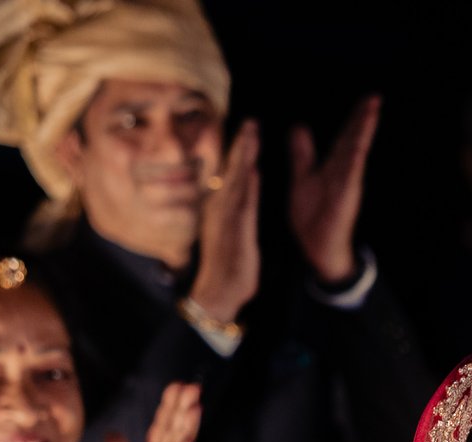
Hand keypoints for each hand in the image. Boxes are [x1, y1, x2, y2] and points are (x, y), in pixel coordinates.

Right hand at [190, 122, 260, 324]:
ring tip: (252, 135)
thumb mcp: (235, 232)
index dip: (239, 150)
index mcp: (222, 208)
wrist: (219, 291)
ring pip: (237, 181)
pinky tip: (253, 171)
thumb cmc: (228, 264)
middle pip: (232, 170)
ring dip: (244, 158)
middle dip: (242, 145)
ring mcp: (226, 219)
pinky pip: (242, 205)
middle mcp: (221, 208)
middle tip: (251, 120)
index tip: (247, 128)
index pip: (231, 173)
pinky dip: (247, 187)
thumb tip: (245, 186)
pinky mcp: (235, 232)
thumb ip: (239, 208)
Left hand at [289, 95, 379, 286]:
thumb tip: (299, 126)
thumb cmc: (313, 216)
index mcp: (333, 166)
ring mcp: (346, 182)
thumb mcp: (303, 176)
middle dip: (364, 118)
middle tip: (375, 97)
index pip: (346, 136)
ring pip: (356, 150)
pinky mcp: (345, 195)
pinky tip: (360, 141)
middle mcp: (343, 171)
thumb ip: (303, 153)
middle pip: (354, 138)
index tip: (366, 99)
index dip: (355, 118)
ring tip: (372, 109)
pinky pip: (351, 171)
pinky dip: (356, 155)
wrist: (316, 246)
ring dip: (364, 130)